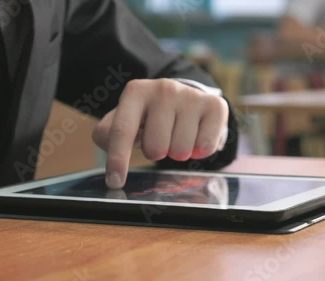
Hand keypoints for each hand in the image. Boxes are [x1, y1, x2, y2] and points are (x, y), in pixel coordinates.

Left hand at [92, 79, 228, 188]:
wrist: (188, 98)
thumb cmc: (152, 115)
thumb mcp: (127, 118)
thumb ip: (108, 133)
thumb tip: (110, 149)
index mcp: (136, 91)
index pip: (122, 131)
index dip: (117, 159)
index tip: (115, 182)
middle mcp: (163, 89)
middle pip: (155, 147)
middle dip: (156, 152)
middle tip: (161, 139)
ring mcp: (190, 96)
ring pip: (180, 150)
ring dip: (178, 152)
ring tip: (178, 136)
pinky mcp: (215, 105)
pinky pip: (205, 148)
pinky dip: (200, 151)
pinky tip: (196, 136)